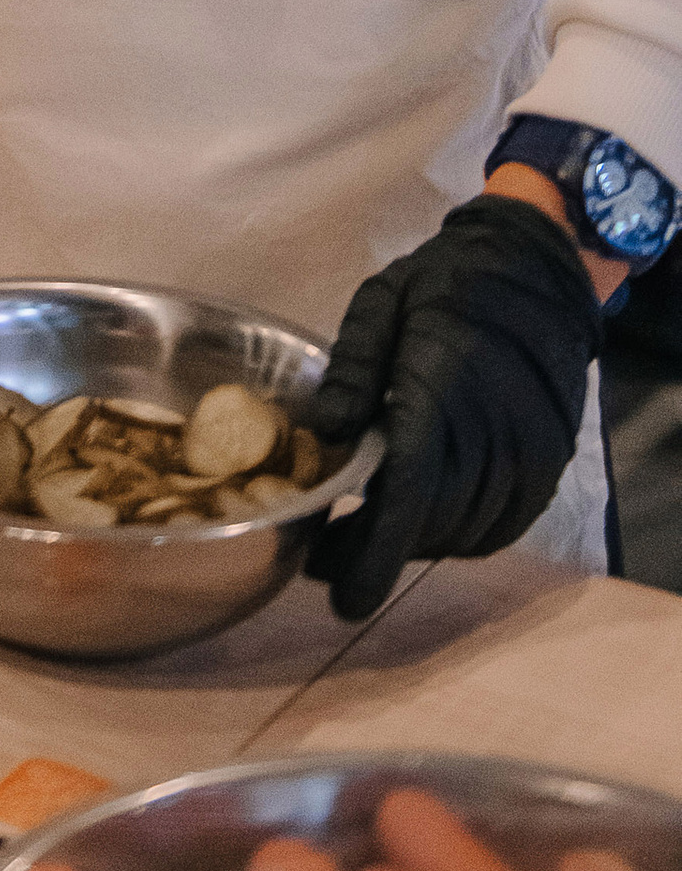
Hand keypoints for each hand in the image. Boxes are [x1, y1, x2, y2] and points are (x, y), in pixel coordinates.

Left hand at [305, 193, 602, 622]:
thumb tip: (322, 431)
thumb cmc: (448, 283)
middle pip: (430, 523)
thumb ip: (350, 364)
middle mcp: (493, 434)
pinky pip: (499, 527)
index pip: (410, 492)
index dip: (373, 552)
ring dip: (413, 544)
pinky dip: (456, 536)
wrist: (538, 273)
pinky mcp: (548, 468)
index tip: (339, 596)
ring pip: (463, 531)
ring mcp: (530, 456)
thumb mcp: (382, 299)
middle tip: (324, 555)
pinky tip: (422, 521)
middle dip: (374, 553)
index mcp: (442, 390)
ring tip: (364, 536)